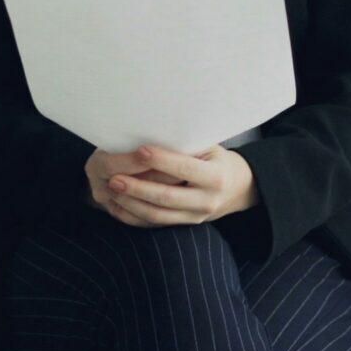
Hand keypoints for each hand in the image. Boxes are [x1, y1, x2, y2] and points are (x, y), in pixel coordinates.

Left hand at [95, 144, 257, 228]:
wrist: (238, 188)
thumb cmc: (216, 159)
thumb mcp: (209, 147)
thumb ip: (187, 144)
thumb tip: (154, 127)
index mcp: (216, 176)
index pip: (185, 168)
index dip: (162, 160)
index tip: (139, 150)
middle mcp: (207, 201)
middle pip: (167, 197)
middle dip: (138, 188)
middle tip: (114, 178)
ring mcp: (196, 217)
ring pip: (158, 215)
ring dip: (132, 203)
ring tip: (113, 190)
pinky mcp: (185, 224)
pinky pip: (155, 224)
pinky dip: (134, 216)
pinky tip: (118, 205)